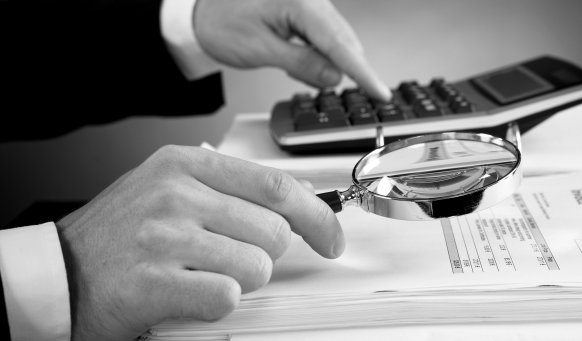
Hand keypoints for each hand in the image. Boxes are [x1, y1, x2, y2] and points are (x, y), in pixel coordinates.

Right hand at [56, 146, 343, 340]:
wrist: (58, 277)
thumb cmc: (119, 236)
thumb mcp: (169, 189)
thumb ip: (230, 189)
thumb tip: (300, 200)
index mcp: (185, 164)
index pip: (276, 185)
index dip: (317, 216)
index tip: (331, 239)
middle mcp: (176, 192)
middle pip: (274, 232)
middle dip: (264, 256)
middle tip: (228, 259)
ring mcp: (164, 235)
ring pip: (257, 267)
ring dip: (238, 281)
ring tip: (198, 274)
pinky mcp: (156, 281)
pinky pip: (227, 297)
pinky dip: (215, 303)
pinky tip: (185, 293)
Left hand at [193, 0, 390, 100]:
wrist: (201, 13)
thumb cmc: (222, 24)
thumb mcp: (262, 50)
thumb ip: (302, 63)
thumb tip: (335, 77)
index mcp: (300, 3)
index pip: (340, 44)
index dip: (363, 72)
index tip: (380, 91)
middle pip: (344, 41)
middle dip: (347, 69)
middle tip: (343, 89)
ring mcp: (309, 4)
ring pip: (337, 40)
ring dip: (332, 63)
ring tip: (306, 72)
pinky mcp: (305, 12)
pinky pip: (325, 36)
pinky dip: (322, 54)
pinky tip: (306, 63)